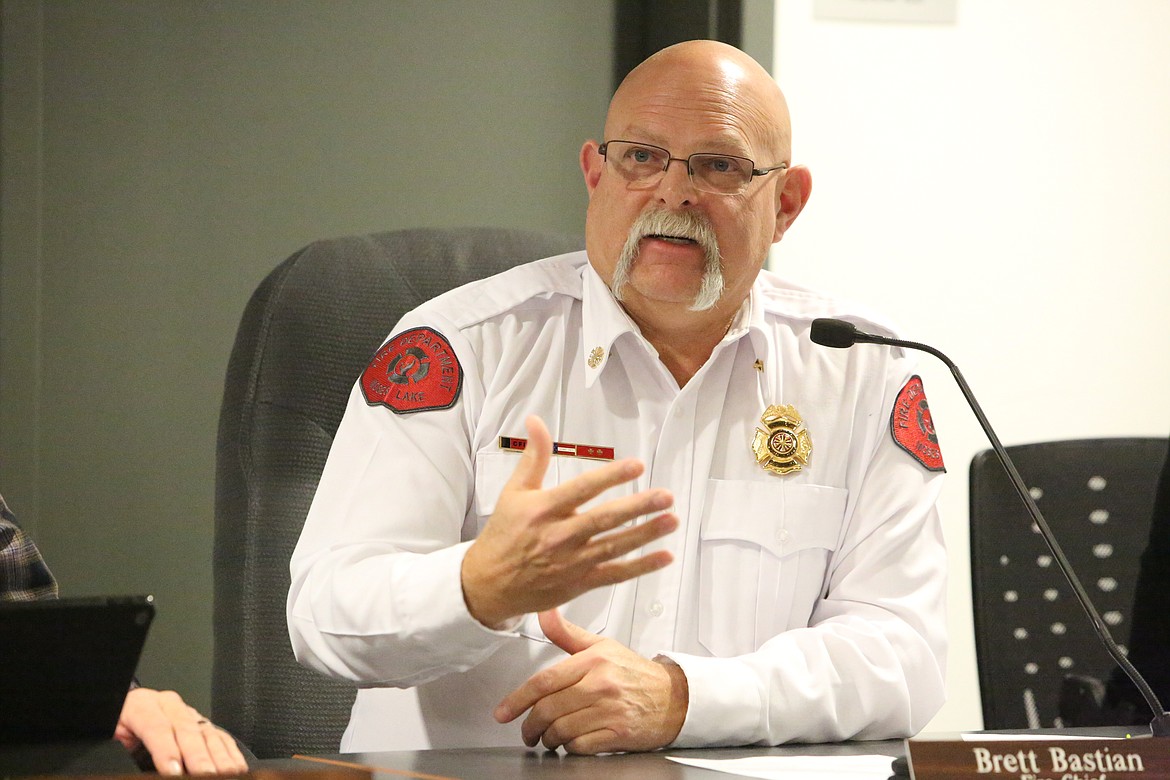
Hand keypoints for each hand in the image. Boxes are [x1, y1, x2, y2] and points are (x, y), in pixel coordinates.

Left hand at [114, 688, 247, 774]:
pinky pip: (219, 736)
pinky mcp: (201, 723)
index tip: (172, 771)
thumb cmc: (116, 730)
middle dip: (197, 756)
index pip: (156, 727)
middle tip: (205, 774)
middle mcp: (168, 705)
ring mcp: (188, 712)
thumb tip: (143, 769)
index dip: (165, 750)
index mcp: (140, 705)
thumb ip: (124, 753)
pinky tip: (236, 766)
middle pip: (186, 729)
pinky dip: (229, 753)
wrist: (122, 716)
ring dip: (218, 757)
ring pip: (206, 733)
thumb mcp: (111, 741)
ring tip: (227, 773)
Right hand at [461, 415, 677, 627]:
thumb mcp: (514, 491)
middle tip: (666, 496)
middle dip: (638, 507)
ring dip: (646, 534)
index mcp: (544, 509)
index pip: (583, 489)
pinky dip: (640, 567)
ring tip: (671, 520)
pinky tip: (664, 557)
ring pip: (614, 546)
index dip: (611, 477)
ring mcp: (571, 562)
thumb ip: (533, 456)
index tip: (636, 466)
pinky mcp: (579, 584)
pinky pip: (615, 574)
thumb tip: (536, 421)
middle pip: (604, 519)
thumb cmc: (503, 534)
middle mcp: (560, 536)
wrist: (488, 584)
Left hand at [494, 609, 688, 753]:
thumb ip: (567, 633)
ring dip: (548, 739)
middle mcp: (600, 684)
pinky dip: (569, 747)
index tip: (503, 712)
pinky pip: (580, 746)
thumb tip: (544, 611)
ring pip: (561, 730)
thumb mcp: (602, 646)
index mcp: (593, 660)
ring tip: (548, 737)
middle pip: (548, 709)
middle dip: (530, 725)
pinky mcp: (618, 734)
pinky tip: (571, 742)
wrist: (674, 698)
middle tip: (528, 731)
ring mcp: (609, 710)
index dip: (518, 699)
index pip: (544, 681)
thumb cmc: (634, 673)